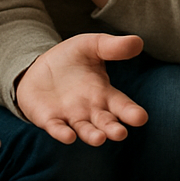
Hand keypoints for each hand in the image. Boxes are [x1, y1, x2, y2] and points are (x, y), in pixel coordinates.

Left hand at [16, 33, 147, 145]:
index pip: (122, 105)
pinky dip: (63, 133)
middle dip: (113, 129)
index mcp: (105, 94)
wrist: (39, 67)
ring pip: (84, 130)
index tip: (141, 118)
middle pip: (105, 123)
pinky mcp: (49, 119)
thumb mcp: (92, 46)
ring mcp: (70, 117)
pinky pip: (57, 128)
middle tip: (120, 134)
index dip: (131, 112)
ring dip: (92, 136)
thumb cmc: (71, 58)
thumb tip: (138, 41)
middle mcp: (91, 110)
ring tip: (100, 139)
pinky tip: (69, 137)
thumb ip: (113, 46)